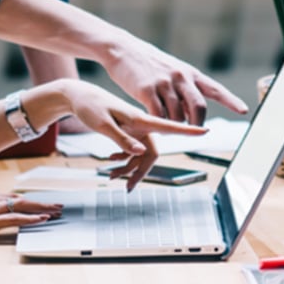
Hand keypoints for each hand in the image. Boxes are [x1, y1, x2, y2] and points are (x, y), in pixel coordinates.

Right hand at [0, 192, 63, 244]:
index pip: (11, 196)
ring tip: (56, 212)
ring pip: (22, 206)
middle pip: (21, 198)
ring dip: (41, 209)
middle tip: (57, 205)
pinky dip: (31, 218)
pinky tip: (42, 219)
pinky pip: (14, 218)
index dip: (28, 200)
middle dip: (40, 202)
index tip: (40, 202)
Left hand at [66, 81, 207, 189]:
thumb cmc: (90, 106)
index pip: (168, 126)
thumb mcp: (103, 124)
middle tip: (127, 187)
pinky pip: (132, 151)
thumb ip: (122, 139)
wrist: (78, 96)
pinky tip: (110, 162)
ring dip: (128, 168)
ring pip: (140, 155)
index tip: (205, 130)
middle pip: (151, 153)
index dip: (188, 130)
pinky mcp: (128, 131)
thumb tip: (140, 153)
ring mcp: (135, 129)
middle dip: (140, 171)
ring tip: (109, 175)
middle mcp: (141, 125)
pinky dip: (123, 160)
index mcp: (139, 119)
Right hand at [105, 36, 248, 124]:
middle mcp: (180, 77)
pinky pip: (158, 116)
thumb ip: (185, 88)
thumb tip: (194, 112)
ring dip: (174, 126)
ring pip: (177, 116)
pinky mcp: (146, 90)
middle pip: (199, 108)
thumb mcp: (172, 70)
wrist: (122, 49)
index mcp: (189, 73)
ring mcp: (164, 83)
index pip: (214, 89)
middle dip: (198, 125)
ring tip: (166, 126)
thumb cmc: (148, 63)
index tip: (244, 110)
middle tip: (193, 133)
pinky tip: (154, 123)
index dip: (230, 100)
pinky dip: (159, 124)